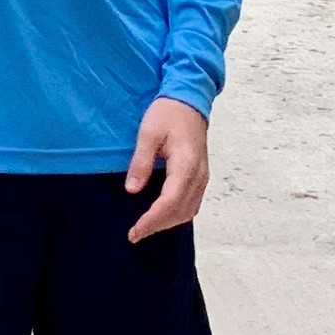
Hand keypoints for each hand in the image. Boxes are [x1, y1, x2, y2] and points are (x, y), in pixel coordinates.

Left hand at [124, 97, 209, 242]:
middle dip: (158, 226)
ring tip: (145, 228)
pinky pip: (192, 202)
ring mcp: (202, 176)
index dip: (152, 220)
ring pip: (189, 210)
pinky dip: (177, 214)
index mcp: (186, 164)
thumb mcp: (148, 133)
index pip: (170, 202)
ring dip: (168, 222)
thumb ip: (141, 162)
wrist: (189, 100)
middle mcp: (198, 174)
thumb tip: (132, 190)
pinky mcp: (201, 175)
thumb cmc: (168, 113)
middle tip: (135, 234)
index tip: (134, 231)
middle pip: (181, 211)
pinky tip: (161, 215)